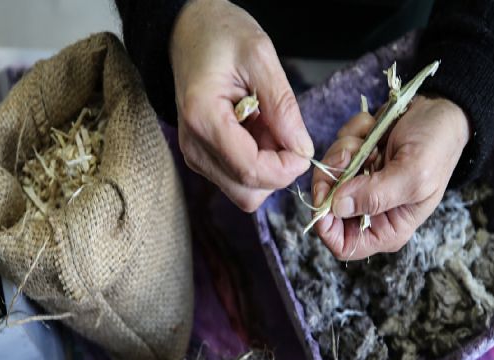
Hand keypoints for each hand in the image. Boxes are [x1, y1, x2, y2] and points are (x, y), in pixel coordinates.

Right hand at [170, 0, 313, 211]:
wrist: (190, 32)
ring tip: (267, 126)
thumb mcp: (261, 56)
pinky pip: (238, 180)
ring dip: (268, 168)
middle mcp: (194, 147)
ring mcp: (195, 156)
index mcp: (203, 119)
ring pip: (245, 192)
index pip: (251, 172)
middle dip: (278, 172)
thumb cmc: (221, 36)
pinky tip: (256, 131)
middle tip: (284, 133)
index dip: (286, 168)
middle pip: (248, 193)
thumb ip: (283, 107)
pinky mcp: (203, 159)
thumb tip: (302, 150)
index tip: (303, 147)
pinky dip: (258, 163)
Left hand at [312, 95, 470, 259]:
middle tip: (347, 155)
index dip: (326, 226)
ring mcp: (360, 185)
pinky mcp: (355, 161)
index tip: (325, 196)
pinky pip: (335, 152)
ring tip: (367, 141)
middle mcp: (371, 211)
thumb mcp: (413, 174)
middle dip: (331, 178)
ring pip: (327, 177)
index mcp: (388, 228)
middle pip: (327, 208)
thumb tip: (337, 208)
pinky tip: (371, 130)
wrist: (442, 109)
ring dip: (342, 152)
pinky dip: (349, 135)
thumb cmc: (437, 146)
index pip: (344, 246)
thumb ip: (375, 195)